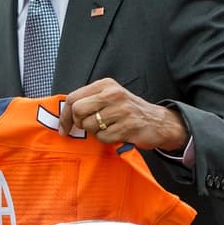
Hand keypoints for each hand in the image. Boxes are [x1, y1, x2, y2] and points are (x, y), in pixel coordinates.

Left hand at [60, 78, 188, 152]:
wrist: (159, 122)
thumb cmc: (128, 111)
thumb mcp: (109, 97)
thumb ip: (89, 101)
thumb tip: (64, 116)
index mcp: (105, 85)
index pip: (73, 98)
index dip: (65, 115)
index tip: (64, 128)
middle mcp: (113, 94)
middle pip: (78, 110)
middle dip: (79, 123)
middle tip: (88, 127)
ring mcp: (122, 110)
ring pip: (90, 126)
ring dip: (95, 132)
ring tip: (108, 128)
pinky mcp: (128, 126)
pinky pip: (103, 137)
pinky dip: (106, 139)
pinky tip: (117, 134)